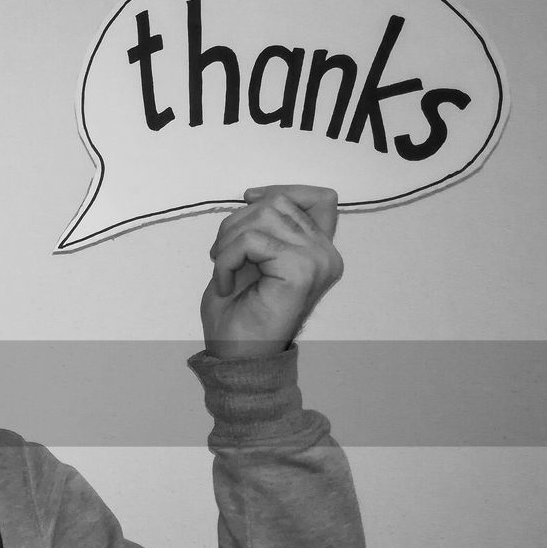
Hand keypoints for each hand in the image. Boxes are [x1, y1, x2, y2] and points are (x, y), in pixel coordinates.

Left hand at [201, 185, 342, 358]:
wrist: (237, 357)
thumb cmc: (240, 314)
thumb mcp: (252, 258)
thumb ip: (266, 228)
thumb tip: (259, 196)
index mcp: (320, 251)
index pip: (320, 198)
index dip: (282, 191)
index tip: (248, 199)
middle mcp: (326, 255)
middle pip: (278, 203)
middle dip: (236, 223)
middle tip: (221, 258)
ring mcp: (317, 261)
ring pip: (263, 216)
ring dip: (228, 242)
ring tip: (224, 272)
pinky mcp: (300, 271)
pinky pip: (251, 240)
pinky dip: (226, 259)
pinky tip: (225, 285)